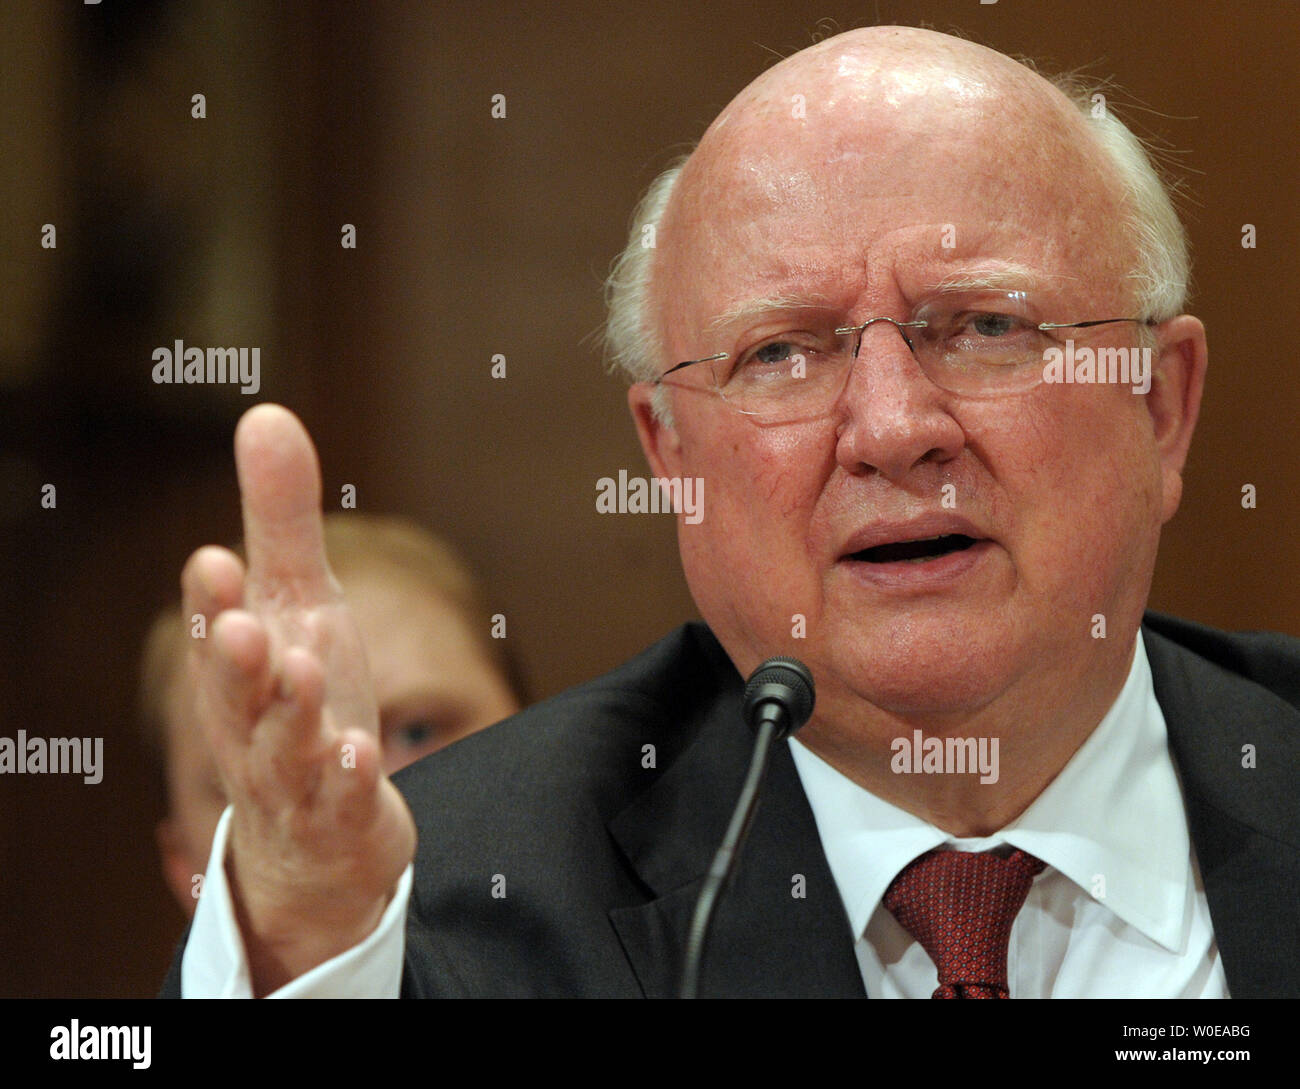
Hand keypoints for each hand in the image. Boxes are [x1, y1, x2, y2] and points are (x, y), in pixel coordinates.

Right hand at [181, 404, 414, 994]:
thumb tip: (266, 412)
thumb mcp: (300, 602)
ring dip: (290, 713)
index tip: (216, 561)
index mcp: (241, 663)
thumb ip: (281, 518)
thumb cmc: (302, 699)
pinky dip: (343, 779)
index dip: (213, 600)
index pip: (217, 628)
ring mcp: (294, 776)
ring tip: (302, 671)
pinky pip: (337, 802)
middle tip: (238, 624)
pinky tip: (360, 753)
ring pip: (281, 749)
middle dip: (234, 659)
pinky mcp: (337, 816)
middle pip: (235, 693)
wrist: (314, 830)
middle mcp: (255, 721)